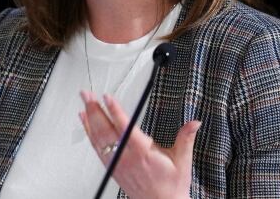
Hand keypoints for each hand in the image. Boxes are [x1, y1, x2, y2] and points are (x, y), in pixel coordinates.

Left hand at [79, 90, 200, 198]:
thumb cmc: (171, 186)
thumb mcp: (182, 161)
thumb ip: (185, 138)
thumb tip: (194, 123)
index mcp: (143, 153)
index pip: (125, 128)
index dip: (115, 111)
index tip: (107, 98)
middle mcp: (127, 158)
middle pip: (107, 131)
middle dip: (96, 110)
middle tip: (88, 94)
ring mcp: (117, 163)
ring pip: (99, 138)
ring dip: (90, 119)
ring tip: (85, 102)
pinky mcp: (112, 168)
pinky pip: (97, 148)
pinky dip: (89, 133)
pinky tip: (85, 122)